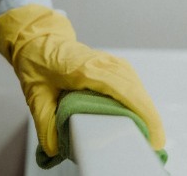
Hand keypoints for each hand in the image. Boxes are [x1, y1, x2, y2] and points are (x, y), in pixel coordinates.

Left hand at [0, 4, 165, 156]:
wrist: (36, 39)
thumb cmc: (36, 61)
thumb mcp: (35, 94)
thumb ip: (45, 122)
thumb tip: (56, 147)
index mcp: (82, 67)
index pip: (119, 87)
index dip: (140, 110)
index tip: (151, 133)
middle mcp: (100, 61)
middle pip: (134, 88)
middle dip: (148, 115)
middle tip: (152, 142)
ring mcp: (108, 60)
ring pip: (136, 84)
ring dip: (145, 107)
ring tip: (147, 132)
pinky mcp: (112, 64)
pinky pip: (132, 81)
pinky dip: (139, 98)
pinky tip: (138, 114)